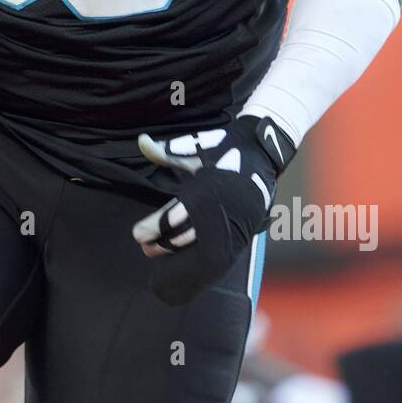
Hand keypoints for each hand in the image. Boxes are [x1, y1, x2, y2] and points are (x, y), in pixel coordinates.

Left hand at [133, 116, 294, 305]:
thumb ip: (165, 151)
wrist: (263, 151)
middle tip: (145, 247)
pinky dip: (202, 260)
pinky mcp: (246, 230)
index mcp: (205, 188)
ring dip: (178, 253)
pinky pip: (222, 252)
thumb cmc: (225, 148)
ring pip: (202, 247)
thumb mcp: (194, 147)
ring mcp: (235, 222)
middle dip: (163, 243)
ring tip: (158, 253)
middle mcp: (219, 208)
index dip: (154, 227)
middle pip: (185, 234)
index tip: (137, 234)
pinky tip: (187, 262)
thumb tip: (141, 141)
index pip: (174, 215)